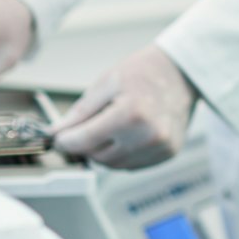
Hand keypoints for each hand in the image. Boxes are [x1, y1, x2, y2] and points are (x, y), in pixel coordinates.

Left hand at [50, 45, 196, 168]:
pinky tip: (128, 134)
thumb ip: (80, 112)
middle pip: (97, 157)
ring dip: (105, 151)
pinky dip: (123, 154)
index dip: (66, 141)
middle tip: (88, 126)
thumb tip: (56, 132)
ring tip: (112, 126)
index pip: (84, 141)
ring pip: (114, 165)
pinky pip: (132, 165)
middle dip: (86, 144)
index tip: (59, 138)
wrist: (181, 73)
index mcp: (131, 114)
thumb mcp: (107, 83)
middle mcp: (149, 135)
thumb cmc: (145, 73)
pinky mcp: (168, 154)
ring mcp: (161, 147)